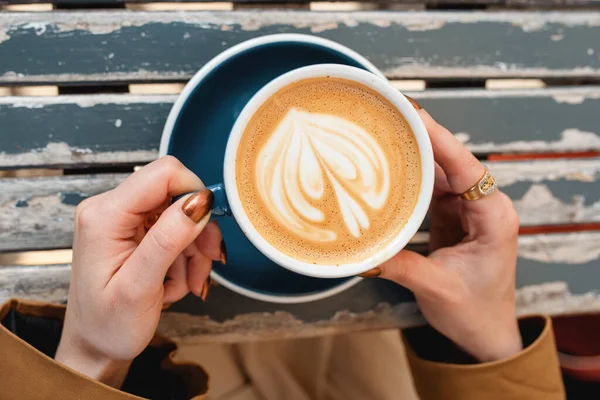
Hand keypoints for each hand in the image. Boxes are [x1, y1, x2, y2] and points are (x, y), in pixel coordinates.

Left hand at [55, 156, 224, 387]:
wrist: (94, 346)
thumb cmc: (109, 325)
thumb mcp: (140, 288)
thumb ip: (168, 240)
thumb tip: (199, 200)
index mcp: (105, 216)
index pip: (164, 174)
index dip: (195, 194)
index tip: (206, 232)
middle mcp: (109, 208)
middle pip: (176, 194)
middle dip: (197, 230)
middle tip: (205, 264)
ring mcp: (120, 218)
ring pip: (180, 213)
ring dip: (193, 249)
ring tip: (187, 282)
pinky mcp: (131, 230)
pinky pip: (173, 228)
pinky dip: (185, 255)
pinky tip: (177, 280)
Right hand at [368, 99, 521, 361]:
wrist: (485, 334)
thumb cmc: (475, 313)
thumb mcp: (436, 289)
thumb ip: (399, 266)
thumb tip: (359, 251)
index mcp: (494, 217)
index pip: (467, 168)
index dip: (439, 139)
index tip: (413, 114)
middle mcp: (484, 206)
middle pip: (451, 162)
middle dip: (421, 138)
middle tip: (388, 115)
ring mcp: (467, 209)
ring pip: (438, 172)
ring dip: (412, 156)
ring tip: (383, 134)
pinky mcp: (451, 216)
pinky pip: (429, 189)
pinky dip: (409, 178)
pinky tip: (389, 167)